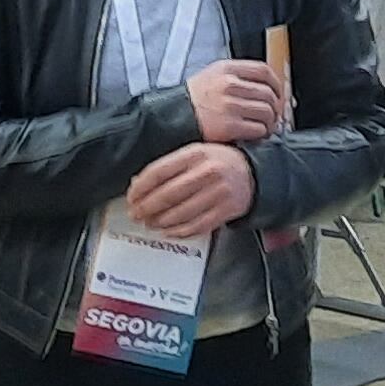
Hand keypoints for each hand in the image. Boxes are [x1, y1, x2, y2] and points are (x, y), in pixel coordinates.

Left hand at [123, 143, 253, 239]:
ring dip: (160, 222)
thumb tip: (138, 184)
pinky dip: (179, 231)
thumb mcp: (195, 154)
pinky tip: (168, 230)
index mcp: (195, 153)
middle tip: (136, 214)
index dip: (141, 188)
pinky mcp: (226, 211)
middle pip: (167, 195)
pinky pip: (196, 226)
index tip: (131, 197)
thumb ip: (169, 167)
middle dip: (146, 208)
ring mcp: (218, 192)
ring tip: (150, 223)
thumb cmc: (218, 163)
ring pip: (180, 213)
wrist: (253, 173)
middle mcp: (207, 172)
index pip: (159, 172)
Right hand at [182, 59, 284, 143]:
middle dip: (275, 108)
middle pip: (268, 93)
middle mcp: (229, 84)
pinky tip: (256, 136)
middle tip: (273, 117)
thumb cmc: (189, 103)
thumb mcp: (210, 77)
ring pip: (267, 112)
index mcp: (226, 69)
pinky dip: (261, 134)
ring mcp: (229, 105)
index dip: (276, 84)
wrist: (168, 120)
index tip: (278, 94)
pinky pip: (258, 129)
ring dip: (270, 123)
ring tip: (264, 128)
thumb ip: (234, 78)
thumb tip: (262, 88)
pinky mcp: (228, 126)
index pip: (263, 71)